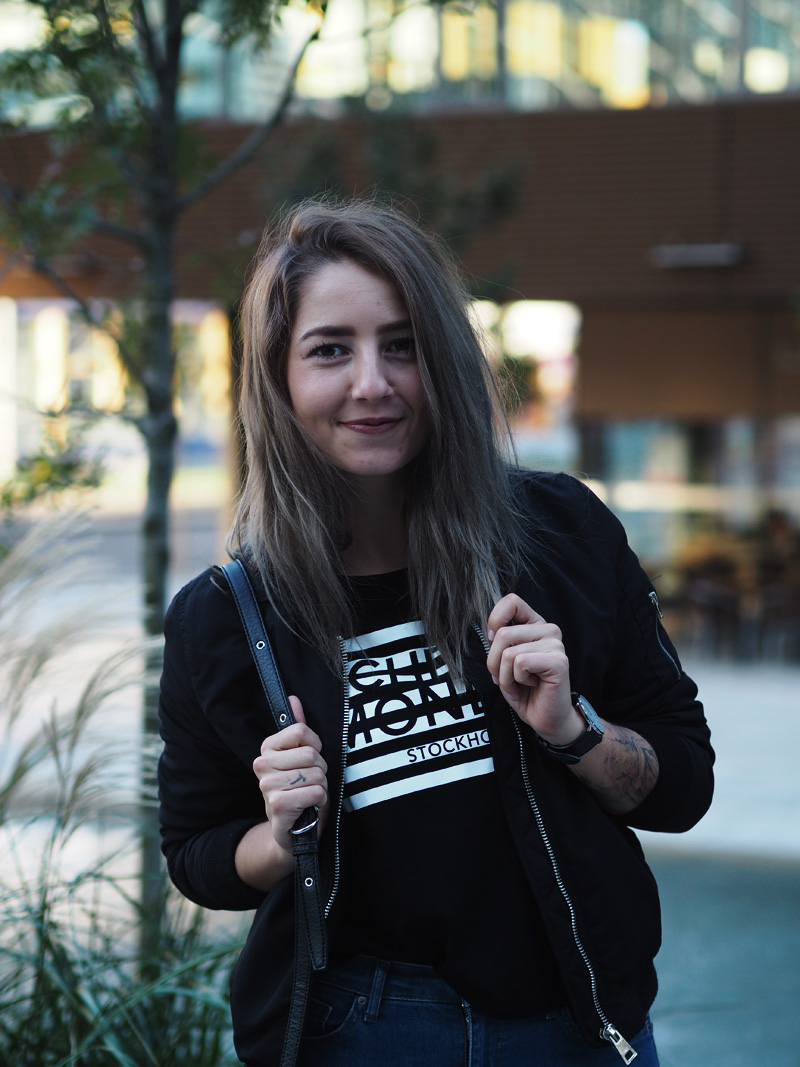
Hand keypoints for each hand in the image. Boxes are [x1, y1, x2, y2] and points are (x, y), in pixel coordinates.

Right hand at [251, 696, 329, 854]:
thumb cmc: (299, 790)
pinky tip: (308, 808)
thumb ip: (298, 729)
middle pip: (311, 754)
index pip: (301, 730)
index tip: (310, 760)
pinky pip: (315, 793)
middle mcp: (262, 764)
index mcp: (267, 748)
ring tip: (309, 795)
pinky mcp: (277, 806)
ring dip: (321, 787)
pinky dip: (320, 801)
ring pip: (316, 775)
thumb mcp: (300, 758)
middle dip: (320, 770)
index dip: (316, 746)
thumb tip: (293, 699)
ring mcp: (267, 786)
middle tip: (310, 782)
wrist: (292, 832)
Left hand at [486, 594, 583, 746]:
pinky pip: (520, 663)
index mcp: (535, 625)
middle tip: (508, 677)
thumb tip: (491, 632)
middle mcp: (548, 630)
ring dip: (506, 676)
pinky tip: (531, 686)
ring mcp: (556, 645)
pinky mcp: (559, 661)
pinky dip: (515, 680)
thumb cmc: (525, 691)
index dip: (495, 621)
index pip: (511, 601)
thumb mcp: (504, 661)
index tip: (495, 644)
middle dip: (495, 663)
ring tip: (520, 684)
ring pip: (508, 652)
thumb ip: (499, 641)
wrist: (547, 719)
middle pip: (503, 633)